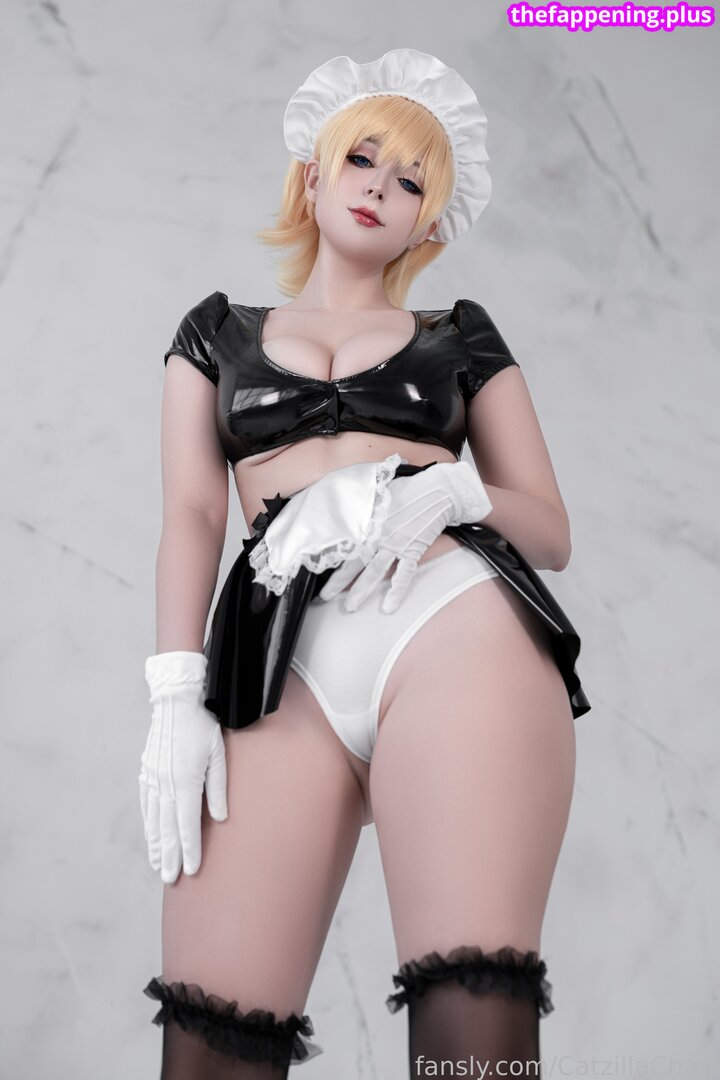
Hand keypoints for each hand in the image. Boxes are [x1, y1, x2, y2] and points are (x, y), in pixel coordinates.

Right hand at [139, 651, 227, 883]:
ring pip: (154, 819)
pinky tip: (151, 836)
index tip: (190, 870)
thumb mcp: (219, 754)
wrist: (175, 701)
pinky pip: (147, 804)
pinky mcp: (147, 772)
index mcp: (186, 781)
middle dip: (170, 855)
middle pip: (168, 828)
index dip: (190, 849)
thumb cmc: (203, 725)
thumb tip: (221, 818)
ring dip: (157, 844)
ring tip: (160, 865)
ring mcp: (153, 778)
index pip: (188, 824)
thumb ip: (219, 788)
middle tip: (171, 879)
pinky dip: (149, 823)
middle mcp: (166, 784)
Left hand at [318, 461, 492, 613]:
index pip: (343, 543)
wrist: (437, 491)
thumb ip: (362, 504)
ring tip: (350, 607)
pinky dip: (396, 592)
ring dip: (361, 591)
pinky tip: (388, 607)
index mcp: (367, 520)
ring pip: (374, 573)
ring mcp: (395, 545)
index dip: (330, 557)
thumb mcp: (378, 491)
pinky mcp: (412, 551)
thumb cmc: (408, 488)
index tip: (316, 569)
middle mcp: (378, 535)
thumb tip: (344, 508)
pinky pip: (403, 576)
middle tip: (325, 596)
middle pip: (353, 562)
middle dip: (338, 581)